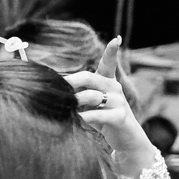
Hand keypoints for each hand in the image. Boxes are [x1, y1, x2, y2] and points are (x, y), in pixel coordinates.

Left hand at [63, 36, 156, 165]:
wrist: (124, 139)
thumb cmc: (102, 119)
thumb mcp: (89, 104)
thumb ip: (77, 94)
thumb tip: (54, 88)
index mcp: (107, 82)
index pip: (108, 64)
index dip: (111, 52)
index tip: (115, 40)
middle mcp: (115, 88)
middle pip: (90, 77)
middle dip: (71, 81)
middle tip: (56, 86)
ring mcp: (119, 102)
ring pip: (94, 96)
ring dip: (76, 101)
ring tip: (64, 105)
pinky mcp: (121, 117)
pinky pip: (100, 114)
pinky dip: (87, 116)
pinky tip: (78, 118)